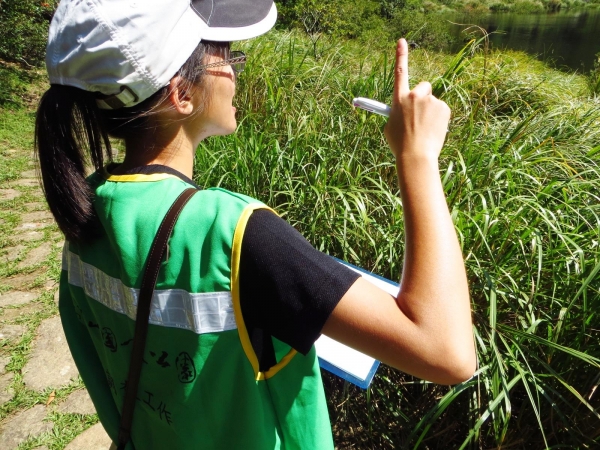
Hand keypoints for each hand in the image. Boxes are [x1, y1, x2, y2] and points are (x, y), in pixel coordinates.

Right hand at [384, 39, 449, 164]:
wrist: (416, 156)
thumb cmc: (400, 144)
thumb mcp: (390, 127)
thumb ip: (396, 113)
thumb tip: (401, 110)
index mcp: (399, 99)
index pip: (400, 72)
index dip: (401, 55)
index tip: (402, 41)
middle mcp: (415, 96)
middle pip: (423, 87)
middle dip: (423, 96)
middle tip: (419, 114)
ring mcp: (431, 101)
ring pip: (433, 102)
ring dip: (430, 111)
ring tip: (425, 129)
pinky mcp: (444, 108)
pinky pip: (441, 110)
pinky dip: (439, 119)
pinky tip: (433, 130)